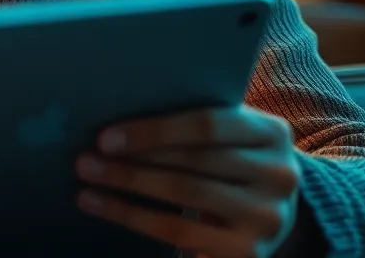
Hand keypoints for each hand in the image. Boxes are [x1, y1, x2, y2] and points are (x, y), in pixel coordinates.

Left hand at [75, 105, 299, 257]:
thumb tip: (119, 121)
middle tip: (86, 160)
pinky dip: (137, 220)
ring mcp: (267, 218)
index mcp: (272, 133)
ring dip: (128, 190)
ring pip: (184, 199)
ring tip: (87, 184)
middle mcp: (279, 175)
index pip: (207, 125)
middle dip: (132, 162)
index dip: (153, 130)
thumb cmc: (232, 163)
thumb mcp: (230, 137)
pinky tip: (105, 209)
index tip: (106, 136)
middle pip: (191, 163)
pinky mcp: (249, 254)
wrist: (274, 215)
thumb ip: (194, 124)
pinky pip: (181, 235)